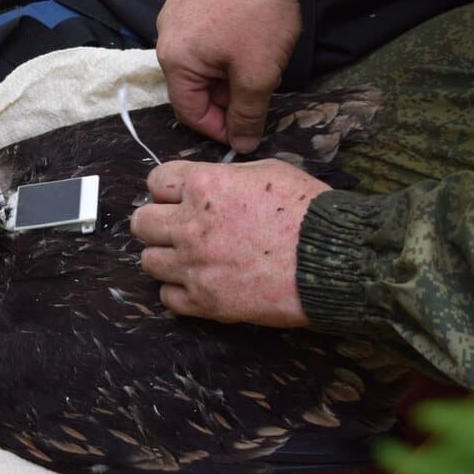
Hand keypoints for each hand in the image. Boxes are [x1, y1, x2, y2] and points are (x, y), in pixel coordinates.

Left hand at [130, 160, 328, 326]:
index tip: (179, 197)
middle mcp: (190, 225)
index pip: (156, 181)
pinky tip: (200, 283)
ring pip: (148, 261)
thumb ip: (225, 178)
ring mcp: (194, 266)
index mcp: (204, 186)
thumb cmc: (308, 212)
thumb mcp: (266, 172)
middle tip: (178, 228)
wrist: (332, 259)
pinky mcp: (205, 301)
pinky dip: (179, 291)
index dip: (168, 189)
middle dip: (157, 222)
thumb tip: (210, 183)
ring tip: (191, 258)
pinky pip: (167, 298)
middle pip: (141, 223)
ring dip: (166, 258)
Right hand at [156, 0, 301, 152]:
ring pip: (198, 62)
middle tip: (256, 97)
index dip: (218, 129)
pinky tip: (247, 41)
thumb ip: (247, 115)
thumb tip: (242, 145)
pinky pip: (201, 36)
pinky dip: (221, 49)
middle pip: (191, 86)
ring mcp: (175, 11)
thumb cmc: (261, 15)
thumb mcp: (258, 75)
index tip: (244, 133)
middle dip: (223, 98)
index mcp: (174, 59)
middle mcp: (165, 35)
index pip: (189, 112)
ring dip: (224, 74)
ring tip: (256, 66)